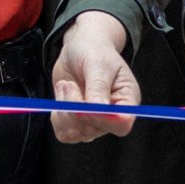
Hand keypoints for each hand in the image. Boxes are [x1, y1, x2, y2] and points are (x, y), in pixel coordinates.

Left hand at [51, 12, 140, 143]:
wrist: (79, 49)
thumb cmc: (95, 51)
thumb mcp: (98, 63)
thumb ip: (98, 86)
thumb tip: (97, 109)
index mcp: (127, 100)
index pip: (123, 123)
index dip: (103, 119)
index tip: (84, 105)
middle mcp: (112, 115)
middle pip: (94, 129)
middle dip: (75, 107)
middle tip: (68, 84)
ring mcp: (94, 122)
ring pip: (76, 133)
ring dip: (64, 109)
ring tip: (66, 86)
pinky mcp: (77, 124)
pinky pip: (64, 134)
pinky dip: (57, 116)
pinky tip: (62, 96)